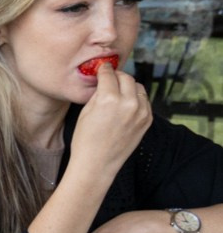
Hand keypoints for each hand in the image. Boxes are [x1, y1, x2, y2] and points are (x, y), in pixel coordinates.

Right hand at [72, 64, 152, 180]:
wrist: (96, 164)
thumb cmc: (85, 141)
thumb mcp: (86, 112)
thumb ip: (99, 93)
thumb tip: (105, 81)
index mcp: (109, 99)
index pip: (109, 75)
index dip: (104, 69)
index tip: (103, 68)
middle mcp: (129, 103)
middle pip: (127, 78)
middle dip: (118, 76)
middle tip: (110, 79)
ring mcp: (141, 112)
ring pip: (138, 88)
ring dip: (129, 87)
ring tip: (119, 93)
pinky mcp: (147, 120)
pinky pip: (144, 101)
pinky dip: (136, 99)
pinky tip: (125, 105)